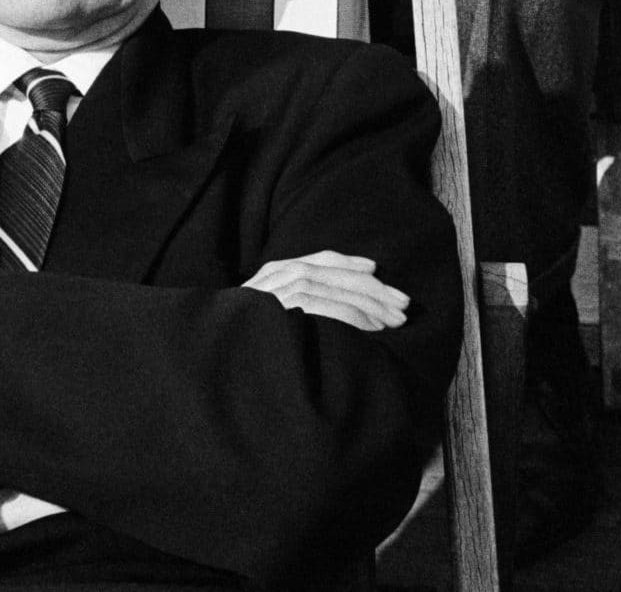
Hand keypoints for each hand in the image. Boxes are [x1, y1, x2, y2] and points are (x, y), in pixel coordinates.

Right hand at [243, 250, 409, 330]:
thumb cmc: (253, 345)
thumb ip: (302, 302)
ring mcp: (274, 295)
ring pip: (330, 288)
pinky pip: (324, 308)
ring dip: (369, 303)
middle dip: (372, 288)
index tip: (378, 273)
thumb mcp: (277, 315)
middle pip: (330, 273)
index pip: (319, 261)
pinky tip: (373, 328)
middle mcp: (273, 279)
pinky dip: (352, 316)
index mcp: (274, 274)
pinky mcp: (278, 313)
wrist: (217, 360)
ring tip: (395, 320)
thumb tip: (347, 303)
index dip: (351, 265)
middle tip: (403, 304)